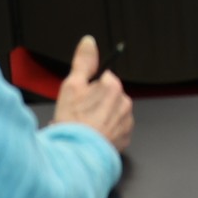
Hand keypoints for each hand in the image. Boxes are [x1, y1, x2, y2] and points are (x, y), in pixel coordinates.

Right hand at [55, 35, 133, 151]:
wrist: (77, 155)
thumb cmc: (73, 122)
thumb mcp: (71, 86)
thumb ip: (83, 62)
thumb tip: (89, 42)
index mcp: (113, 87)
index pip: (102, 79)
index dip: (88, 89)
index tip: (80, 99)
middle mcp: (124, 103)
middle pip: (107, 96)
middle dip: (95, 103)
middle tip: (79, 115)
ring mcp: (126, 123)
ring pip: (111, 114)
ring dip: (101, 118)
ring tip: (84, 127)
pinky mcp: (125, 140)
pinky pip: (115, 131)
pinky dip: (105, 133)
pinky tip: (92, 137)